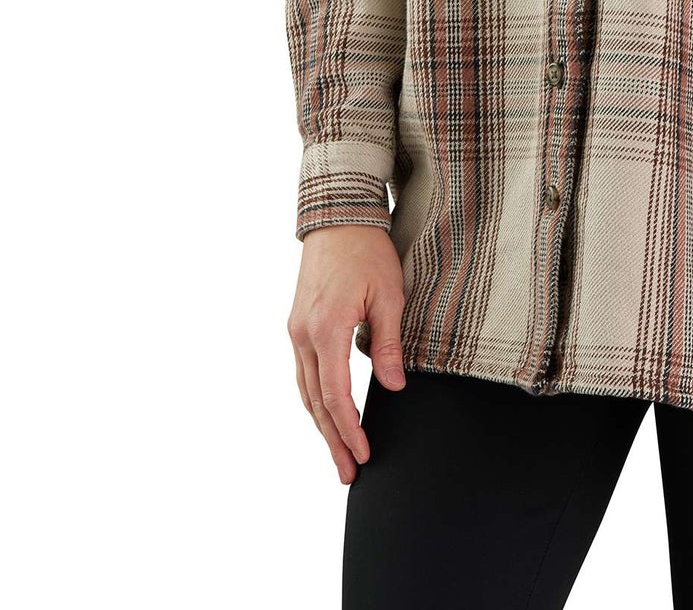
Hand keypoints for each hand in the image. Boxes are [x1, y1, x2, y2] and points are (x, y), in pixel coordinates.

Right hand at [287, 224, 406, 483]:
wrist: (337, 219)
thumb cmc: (368, 251)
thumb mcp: (389, 295)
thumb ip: (388, 344)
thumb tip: (395, 387)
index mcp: (326, 329)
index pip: (337, 395)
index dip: (350, 429)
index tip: (364, 454)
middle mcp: (304, 336)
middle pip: (316, 403)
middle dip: (333, 441)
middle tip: (348, 474)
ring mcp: (297, 332)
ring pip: (306, 391)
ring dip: (322, 426)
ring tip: (339, 455)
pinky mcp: (298, 326)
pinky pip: (305, 374)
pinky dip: (316, 400)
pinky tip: (328, 416)